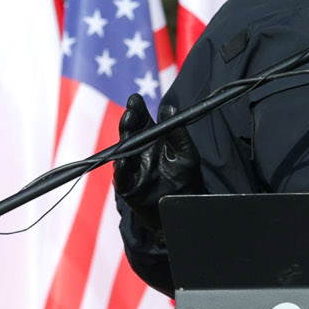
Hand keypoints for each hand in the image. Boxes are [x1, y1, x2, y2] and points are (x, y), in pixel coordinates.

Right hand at [112, 93, 202, 232]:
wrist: (183, 209)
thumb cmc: (186, 179)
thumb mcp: (187, 154)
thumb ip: (178, 133)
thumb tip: (168, 108)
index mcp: (153, 141)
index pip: (141, 120)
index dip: (137, 109)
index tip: (135, 99)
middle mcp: (140, 151)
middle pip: (130, 132)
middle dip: (129, 120)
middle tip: (131, 112)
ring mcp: (132, 168)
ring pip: (123, 151)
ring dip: (124, 140)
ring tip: (128, 128)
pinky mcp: (128, 186)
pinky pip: (121, 176)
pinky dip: (121, 168)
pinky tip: (123, 160)